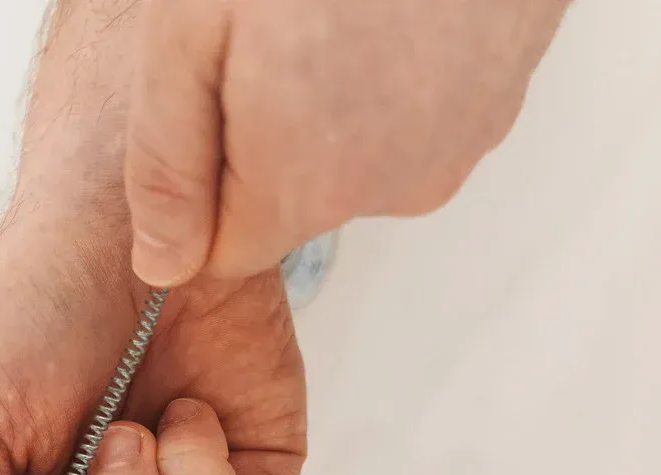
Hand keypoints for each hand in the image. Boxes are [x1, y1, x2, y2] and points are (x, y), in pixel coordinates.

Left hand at [125, 0, 571, 283]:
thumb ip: (167, 164)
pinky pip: (415, 120)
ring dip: (330, 105)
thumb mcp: (188, 38)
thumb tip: (163, 263)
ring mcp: (455, 146)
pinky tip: (381, 12)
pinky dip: (392, 76)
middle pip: (292, 205)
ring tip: (329, 13)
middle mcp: (389, 188)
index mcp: (304, 187)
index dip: (202, 181)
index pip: (225, 252)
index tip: (207, 100)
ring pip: (356, 161)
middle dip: (264, 139)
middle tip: (268, 36)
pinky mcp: (498, 104)